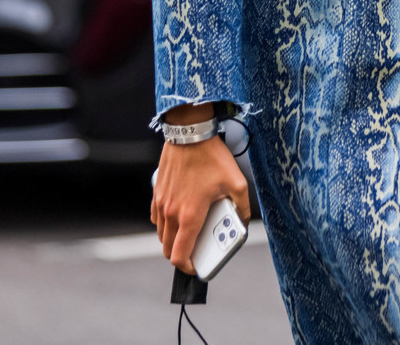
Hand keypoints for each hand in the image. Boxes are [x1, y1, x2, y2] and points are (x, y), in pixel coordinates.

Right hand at [151, 115, 251, 275]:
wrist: (189, 133)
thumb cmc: (211, 157)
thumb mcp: (237, 182)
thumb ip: (242, 207)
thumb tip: (242, 221)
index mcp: (190, 215)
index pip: (180, 255)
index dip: (188, 267)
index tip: (197, 267)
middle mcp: (171, 212)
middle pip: (168, 249)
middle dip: (180, 256)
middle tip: (196, 251)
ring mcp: (162, 202)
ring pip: (161, 234)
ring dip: (172, 240)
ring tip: (189, 234)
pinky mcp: (157, 192)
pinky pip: (156, 218)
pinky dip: (165, 224)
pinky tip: (178, 216)